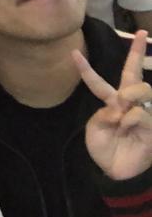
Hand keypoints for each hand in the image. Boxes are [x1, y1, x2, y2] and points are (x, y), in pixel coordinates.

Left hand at [74, 30, 151, 180]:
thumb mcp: (95, 128)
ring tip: (122, 109)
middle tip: (136, 46)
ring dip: (130, 95)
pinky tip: (127, 128)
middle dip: (137, 54)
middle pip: (134, 74)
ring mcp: (143, 113)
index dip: (85, 67)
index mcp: (110, 102)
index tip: (72, 51)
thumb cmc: (104, 149)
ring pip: (143, 89)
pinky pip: (141, 114)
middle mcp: (128, 103)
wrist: (114, 171)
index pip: (99, 80)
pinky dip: (130, 119)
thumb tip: (121, 106)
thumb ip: (103, 112)